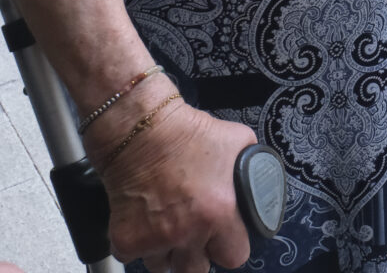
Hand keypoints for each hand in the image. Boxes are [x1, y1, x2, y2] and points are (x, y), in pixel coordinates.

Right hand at [90, 91, 256, 272]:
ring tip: (167, 224)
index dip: (230, 246)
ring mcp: (153, 240)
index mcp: (219, 214)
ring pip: (164, 266)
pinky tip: (144, 222)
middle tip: (195, 234)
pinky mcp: (125, 240)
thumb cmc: (187, 132)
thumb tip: (261, 181)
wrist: (139, 129)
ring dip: (167, 251)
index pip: (234, 256)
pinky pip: (133, 258)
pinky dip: (139, 245)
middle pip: (197, 271)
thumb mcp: (237, 142)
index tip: (225, 237)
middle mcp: (187, 233)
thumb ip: (252, 169)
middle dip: (198, 255)